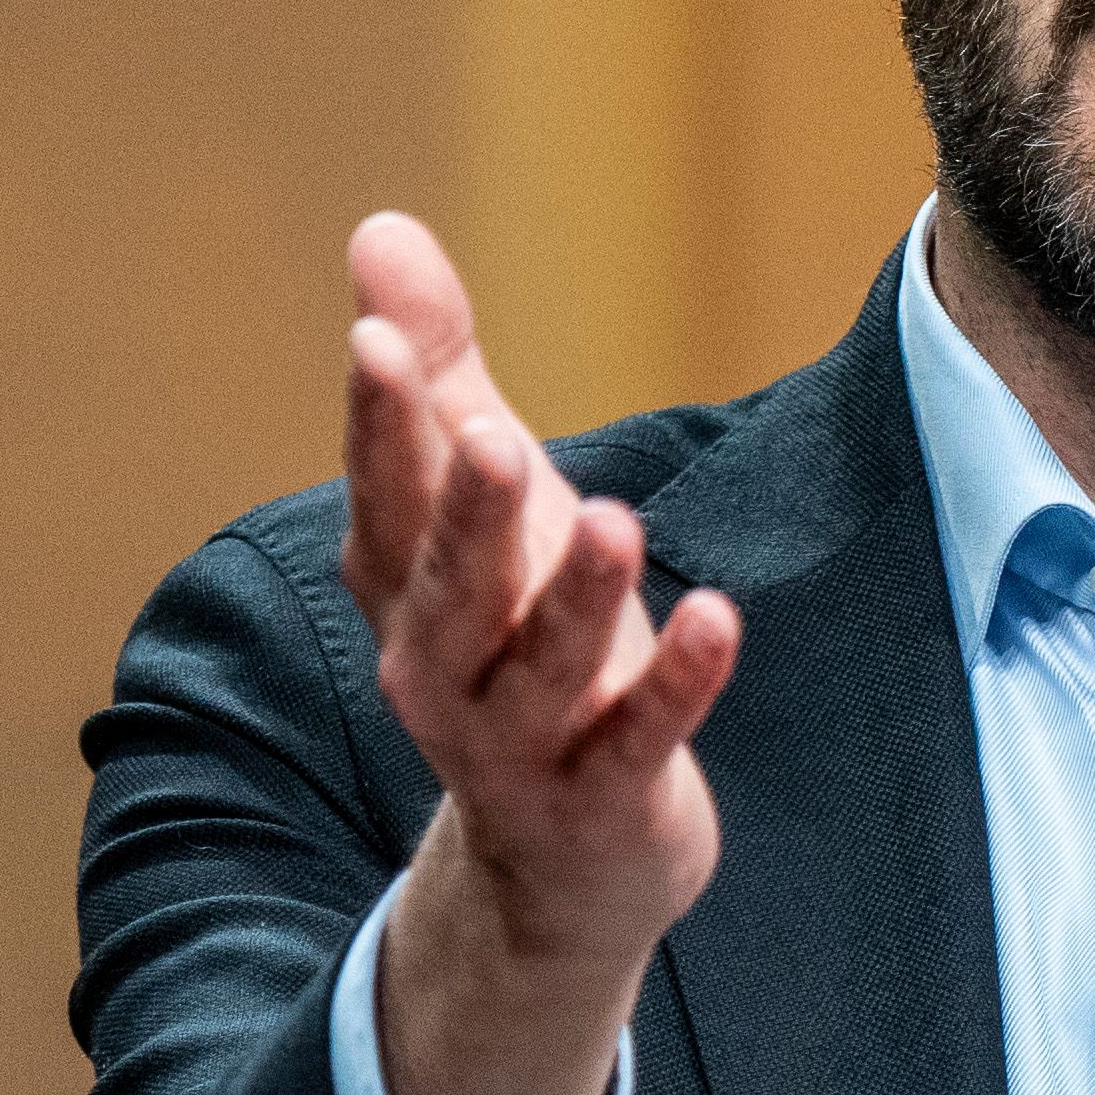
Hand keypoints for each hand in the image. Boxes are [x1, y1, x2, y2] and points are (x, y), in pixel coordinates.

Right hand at [337, 212, 741, 1094]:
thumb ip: (440, 379)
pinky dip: (676, 685)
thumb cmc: (519, 646)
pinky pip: (641, 739)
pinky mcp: (607, 797)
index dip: (380, 426)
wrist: (563, 862)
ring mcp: (523, 745)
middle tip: (495, 437)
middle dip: (470, 518)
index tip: (377, 338)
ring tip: (617, 524)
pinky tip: (718, 620)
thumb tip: (378, 232)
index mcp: (408, 592)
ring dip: (578, 601)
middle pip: (451, 591)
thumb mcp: (481, 513)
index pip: (384, 500)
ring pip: (541, 670)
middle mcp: (443, 670)